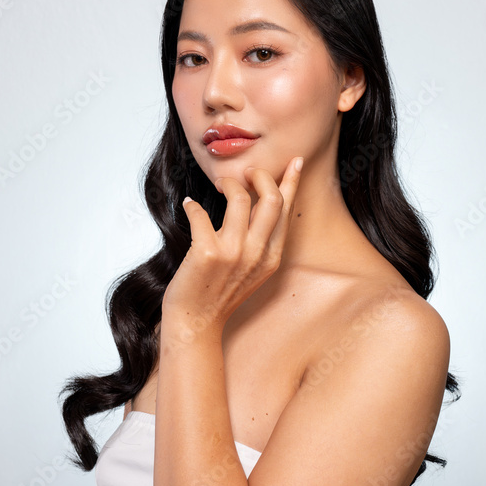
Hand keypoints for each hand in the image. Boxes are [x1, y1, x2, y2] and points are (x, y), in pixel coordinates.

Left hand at [162, 156, 303, 334]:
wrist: (196, 323)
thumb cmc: (219, 293)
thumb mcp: (251, 268)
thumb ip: (258, 238)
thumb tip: (256, 201)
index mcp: (272, 257)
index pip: (287, 211)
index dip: (292, 182)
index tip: (295, 162)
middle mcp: (257, 254)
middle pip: (271, 199)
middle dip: (260, 176)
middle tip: (244, 173)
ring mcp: (233, 254)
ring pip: (240, 199)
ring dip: (228, 184)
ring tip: (220, 184)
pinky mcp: (207, 253)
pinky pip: (202, 214)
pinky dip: (193, 206)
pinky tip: (190, 205)